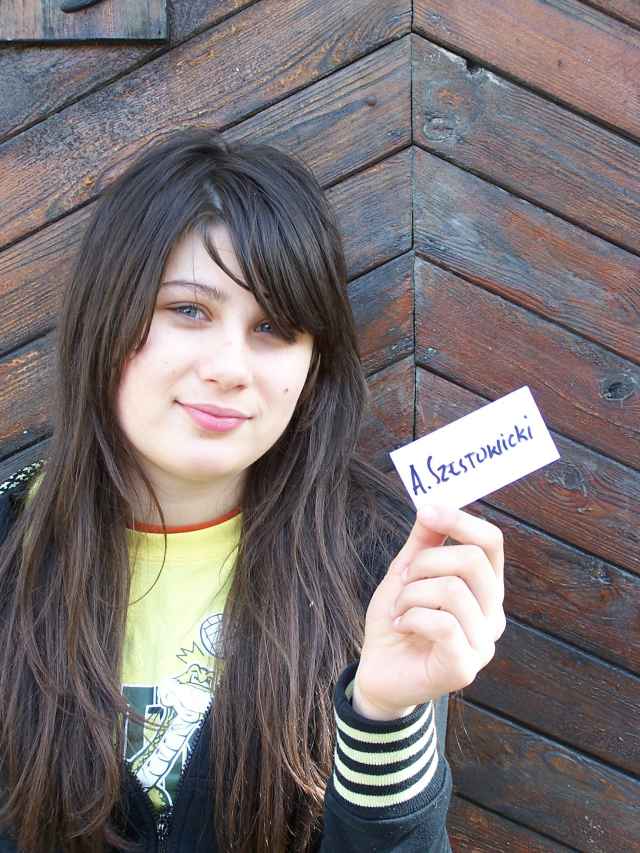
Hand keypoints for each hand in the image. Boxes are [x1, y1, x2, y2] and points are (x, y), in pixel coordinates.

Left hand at [352, 503, 505, 720]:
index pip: (491, 542)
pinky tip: (402, 627)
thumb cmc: (397, 620)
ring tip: (400, 610)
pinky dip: (412, 617)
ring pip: (453, 590)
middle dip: (425, 562)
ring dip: (412, 594)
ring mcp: (483, 643)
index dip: (461, 521)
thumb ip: (423, 542)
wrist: (378, 672)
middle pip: (472, 560)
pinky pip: (442, 624)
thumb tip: (433, 504)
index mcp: (484, 587)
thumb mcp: (405, 573)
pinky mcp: (465, 667)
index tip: (427, 511)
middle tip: (404, 581)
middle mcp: (492, 614)